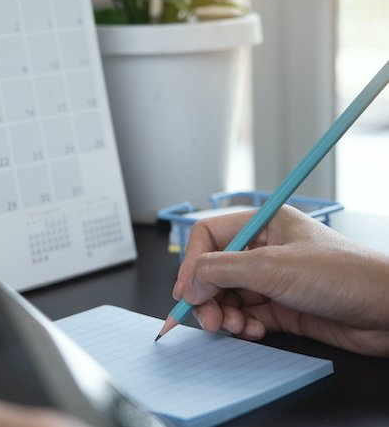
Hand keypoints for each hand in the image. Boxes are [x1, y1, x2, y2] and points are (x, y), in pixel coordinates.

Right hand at [173, 205, 388, 356]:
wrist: (388, 311)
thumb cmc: (346, 275)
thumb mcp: (273, 266)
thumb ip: (222, 270)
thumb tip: (189, 284)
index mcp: (263, 224)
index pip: (209, 237)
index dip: (192, 263)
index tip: (186, 292)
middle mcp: (264, 250)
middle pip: (214, 271)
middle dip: (207, 296)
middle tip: (208, 319)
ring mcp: (272, 280)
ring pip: (227, 296)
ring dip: (224, 315)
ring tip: (234, 327)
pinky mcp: (281, 307)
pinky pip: (245, 316)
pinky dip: (242, 326)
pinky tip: (254, 331)